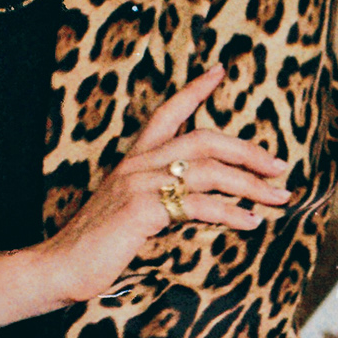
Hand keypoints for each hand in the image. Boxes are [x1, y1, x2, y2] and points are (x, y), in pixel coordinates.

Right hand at [36, 68, 292, 307]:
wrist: (58, 266)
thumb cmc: (94, 247)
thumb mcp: (127, 213)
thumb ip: (155, 200)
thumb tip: (192, 204)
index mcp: (133, 160)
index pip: (166, 113)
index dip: (195, 90)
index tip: (220, 71)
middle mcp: (137, 164)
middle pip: (204, 139)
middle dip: (247, 150)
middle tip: (279, 165)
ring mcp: (139, 184)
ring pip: (209, 171)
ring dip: (251, 184)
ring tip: (278, 197)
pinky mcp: (143, 209)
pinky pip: (199, 204)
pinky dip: (232, 213)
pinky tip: (251, 222)